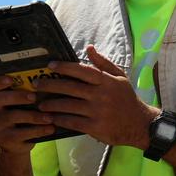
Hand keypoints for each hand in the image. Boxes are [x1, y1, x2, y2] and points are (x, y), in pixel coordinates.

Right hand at [0, 75, 54, 155]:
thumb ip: (26, 88)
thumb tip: (47, 77)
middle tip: (34, 97)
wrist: (16, 142)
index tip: (10, 79)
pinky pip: (21, 133)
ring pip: (11, 117)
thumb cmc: (22, 111)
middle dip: (17, 96)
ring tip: (49, 116)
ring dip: (33, 116)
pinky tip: (50, 128)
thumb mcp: (21, 100)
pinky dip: (38, 130)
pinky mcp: (3, 139)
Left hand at [36, 46, 157, 148]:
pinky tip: (50, 118)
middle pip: (70, 87)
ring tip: (40, 103)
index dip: (65, 67)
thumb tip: (89, 48)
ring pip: (67, 105)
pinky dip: (59, 119)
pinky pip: (72, 121)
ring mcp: (97, 112)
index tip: (50, 65)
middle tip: (36, 84)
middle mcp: (101, 95)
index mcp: (107, 81)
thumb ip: (103, 63)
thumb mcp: (120, 77)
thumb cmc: (127, 98)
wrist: (139, 124)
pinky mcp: (94, 127)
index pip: (82, 70)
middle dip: (50, 84)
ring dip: (50, 104)